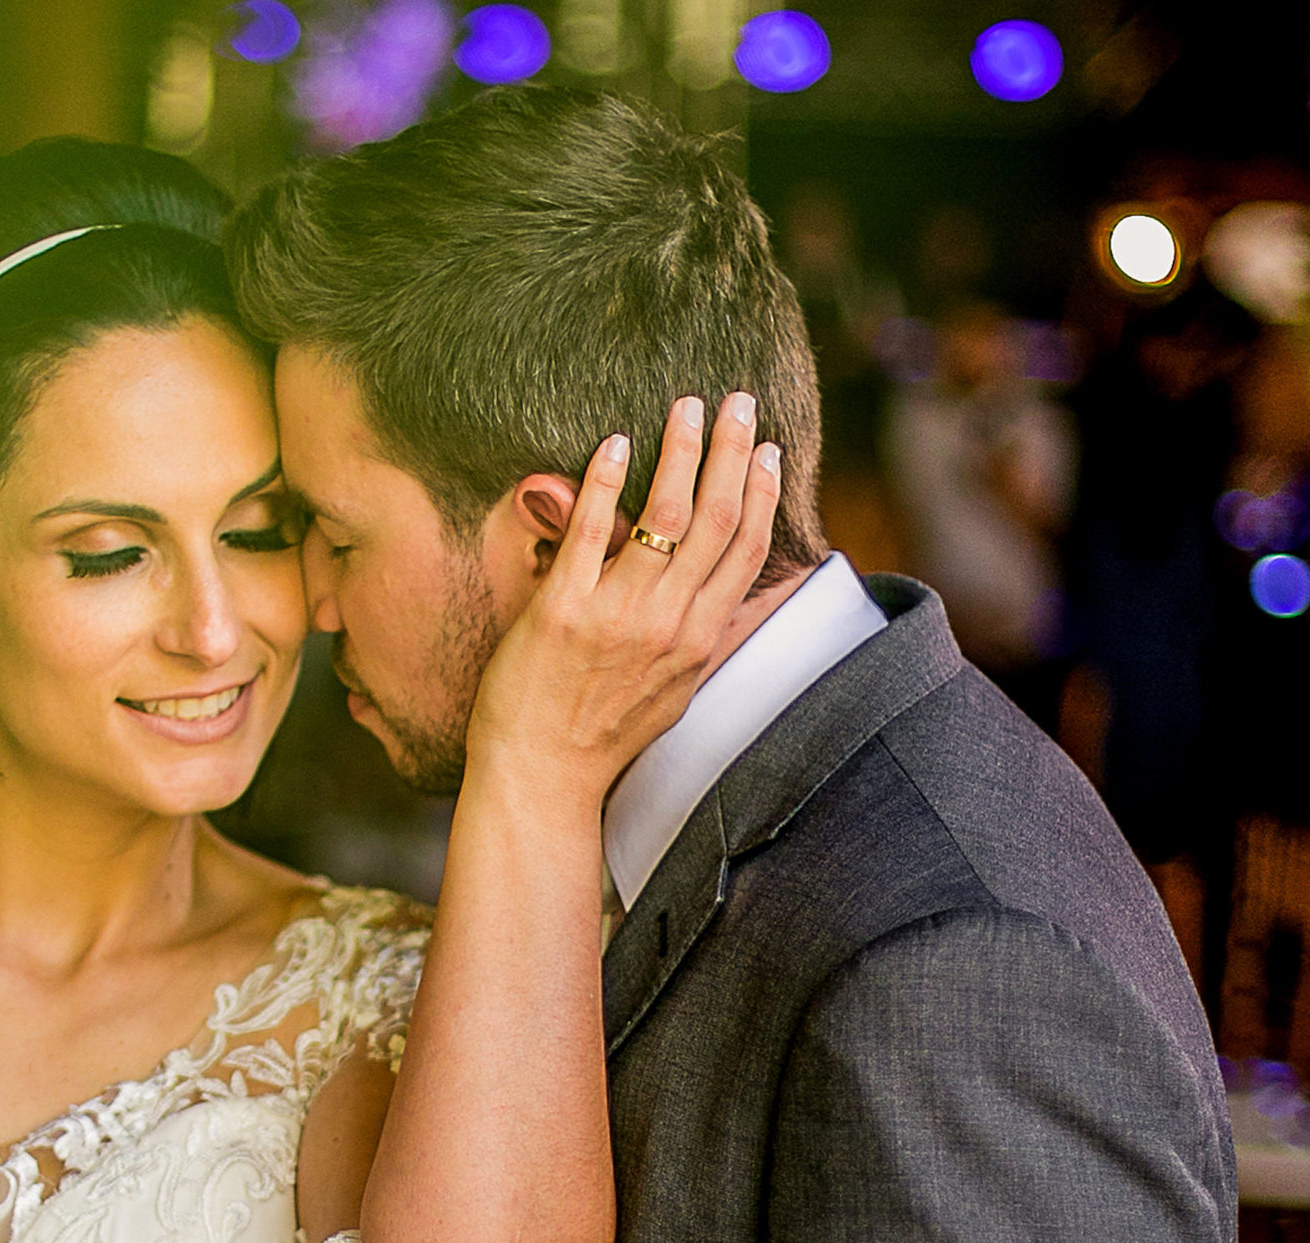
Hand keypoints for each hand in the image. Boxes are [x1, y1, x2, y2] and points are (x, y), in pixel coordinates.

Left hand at [465, 391, 780, 797]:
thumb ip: (700, 639)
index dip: (762, 493)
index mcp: (699, 640)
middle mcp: (668, 623)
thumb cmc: (601, 735)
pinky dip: (606, 481)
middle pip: (716, 519)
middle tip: (738, 401)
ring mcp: (617, 614)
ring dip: (680, 450)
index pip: (746, 550)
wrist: (541, 776)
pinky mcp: (562, 609)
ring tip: (686, 406)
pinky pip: (591, 531)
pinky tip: (614, 443)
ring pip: (665, 514)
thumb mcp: (672, 691)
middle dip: (732, 451)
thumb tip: (732, 603)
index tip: (768, 449)